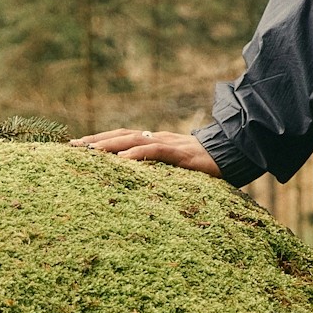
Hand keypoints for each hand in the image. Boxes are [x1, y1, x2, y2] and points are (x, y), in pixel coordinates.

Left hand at [71, 129, 222, 178]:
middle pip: (123, 136)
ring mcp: (172, 145)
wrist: (240, 153)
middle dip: (97, 141)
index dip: (102, 140)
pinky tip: (123, 160)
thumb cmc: (211, 164)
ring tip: (89, 152)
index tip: (78, 147)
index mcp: (159, 141)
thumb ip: (163, 168)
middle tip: (72, 148)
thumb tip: (143, 177)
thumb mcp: (181, 167)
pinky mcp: (183, 155)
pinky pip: (157, 151)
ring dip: (110, 145)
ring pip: (135, 140)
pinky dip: (138, 154)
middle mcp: (161, 139)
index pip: (125, 137)